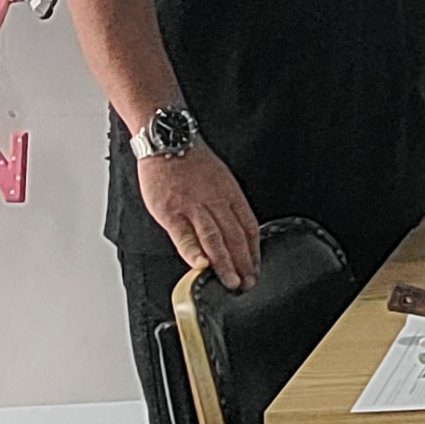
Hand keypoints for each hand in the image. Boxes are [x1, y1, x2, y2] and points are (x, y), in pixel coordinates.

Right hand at [140, 142, 260, 290]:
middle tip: (247, 283)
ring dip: (224, 263)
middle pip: (235, 236)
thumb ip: (226, 205)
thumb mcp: (221, 178)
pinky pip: (184, 235)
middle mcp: (216, 201)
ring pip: (214, 238)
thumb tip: (235, 230)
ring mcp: (193, 207)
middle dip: (243, 263)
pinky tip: (200, 266)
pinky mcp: (171, 211)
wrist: (169, 140)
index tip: (255, 269)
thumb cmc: (192, 160)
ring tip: (230, 282)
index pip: (248, 227)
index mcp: (230, 194)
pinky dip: (193, 251)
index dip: (254, 251)